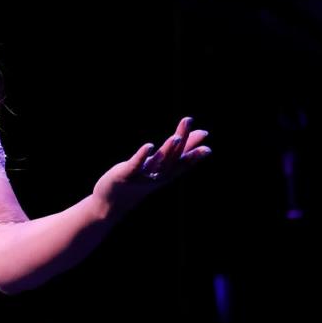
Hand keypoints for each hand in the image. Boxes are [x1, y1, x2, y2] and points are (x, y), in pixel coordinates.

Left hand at [92, 116, 211, 218]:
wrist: (113, 201)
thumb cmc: (140, 180)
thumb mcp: (161, 166)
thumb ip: (180, 152)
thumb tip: (203, 135)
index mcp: (167, 174)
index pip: (184, 163)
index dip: (195, 154)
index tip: (208, 145)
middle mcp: (158, 176)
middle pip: (173, 157)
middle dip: (182, 140)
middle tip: (188, 121)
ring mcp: (143, 175)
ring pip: (158, 162)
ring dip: (168, 150)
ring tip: (176, 137)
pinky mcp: (126, 173)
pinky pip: (136, 164)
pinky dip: (143, 155)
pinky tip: (149, 146)